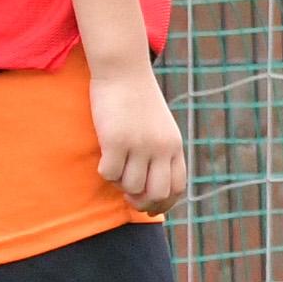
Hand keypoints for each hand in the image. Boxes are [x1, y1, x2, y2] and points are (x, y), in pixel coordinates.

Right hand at [90, 61, 187, 214]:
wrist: (124, 72)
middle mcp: (161, 148)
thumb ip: (162, 153)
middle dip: (142, 203)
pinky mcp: (115, 140)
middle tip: (128, 196)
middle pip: (157, 193)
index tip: (150, 209)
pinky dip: (105, 172)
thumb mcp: (161, 128)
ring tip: (117, 165)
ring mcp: (139, 145)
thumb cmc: (139, 101)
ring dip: (119, 183)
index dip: (164, 205)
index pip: (178, 188)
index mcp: (174, 146)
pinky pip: (109, 174)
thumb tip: (151, 190)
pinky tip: (105, 157)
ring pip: (130, 186)